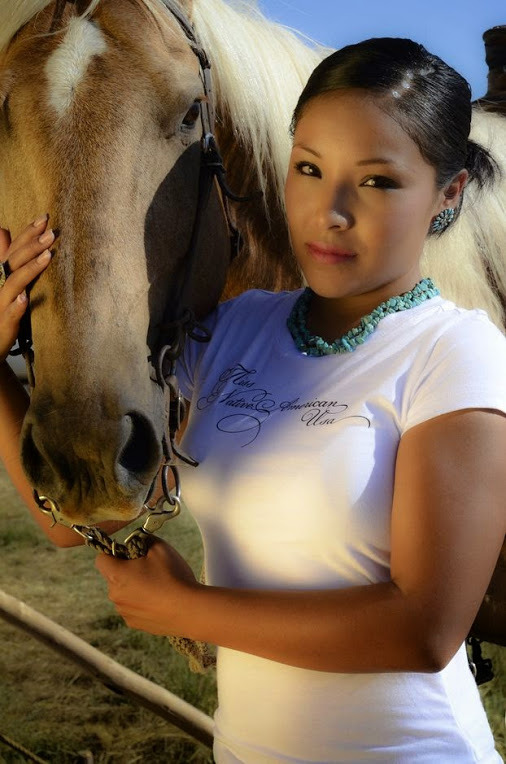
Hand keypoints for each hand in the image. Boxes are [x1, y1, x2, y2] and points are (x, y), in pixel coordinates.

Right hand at [0, 216, 54, 362]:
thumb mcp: (2, 281)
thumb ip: (5, 257)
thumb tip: (4, 230)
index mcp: (0, 274)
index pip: (14, 249)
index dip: (28, 233)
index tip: (45, 218)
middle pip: (14, 261)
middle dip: (33, 246)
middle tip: (52, 233)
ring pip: (12, 284)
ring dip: (29, 270)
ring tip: (48, 256)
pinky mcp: (3, 325)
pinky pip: (9, 315)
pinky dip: (16, 306)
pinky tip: (24, 298)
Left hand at [95, 537, 198, 635]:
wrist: (189, 610)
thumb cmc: (172, 576)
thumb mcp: (160, 547)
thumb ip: (144, 539)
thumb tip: (138, 541)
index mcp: (117, 575)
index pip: (101, 559)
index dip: (113, 552)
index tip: (129, 552)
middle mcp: (115, 595)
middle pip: (113, 576)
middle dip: (126, 570)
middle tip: (149, 568)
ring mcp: (124, 612)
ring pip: (123, 593)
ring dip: (134, 587)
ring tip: (158, 586)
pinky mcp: (135, 624)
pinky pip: (132, 608)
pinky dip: (141, 603)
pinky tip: (160, 601)